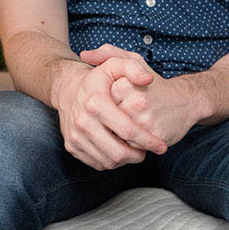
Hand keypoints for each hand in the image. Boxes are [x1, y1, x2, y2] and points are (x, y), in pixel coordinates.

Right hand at [51, 54, 167, 170]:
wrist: (67, 90)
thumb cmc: (98, 79)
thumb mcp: (115, 65)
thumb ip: (134, 68)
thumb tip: (148, 79)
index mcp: (95, 102)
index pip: (128, 130)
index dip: (148, 141)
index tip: (161, 146)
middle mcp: (82, 121)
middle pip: (118, 152)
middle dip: (138, 156)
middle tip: (148, 150)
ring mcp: (75, 136)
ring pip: (109, 162)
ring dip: (127, 160)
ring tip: (136, 151)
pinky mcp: (72, 146)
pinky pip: (98, 163)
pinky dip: (112, 162)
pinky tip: (120, 150)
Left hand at [80, 44, 203, 148]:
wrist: (187, 102)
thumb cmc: (155, 84)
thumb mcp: (134, 62)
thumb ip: (108, 54)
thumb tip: (83, 55)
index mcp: (127, 84)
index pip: (102, 102)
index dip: (107, 105)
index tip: (118, 101)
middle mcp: (136, 102)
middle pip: (108, 120)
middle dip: (112, 121)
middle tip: (124, 114)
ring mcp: (146, 121)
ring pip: (118, 135)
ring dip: (120, 134)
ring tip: (131, 123)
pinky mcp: (154, 137)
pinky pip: (131, 146)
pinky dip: (132, 143)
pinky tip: (139, 134)